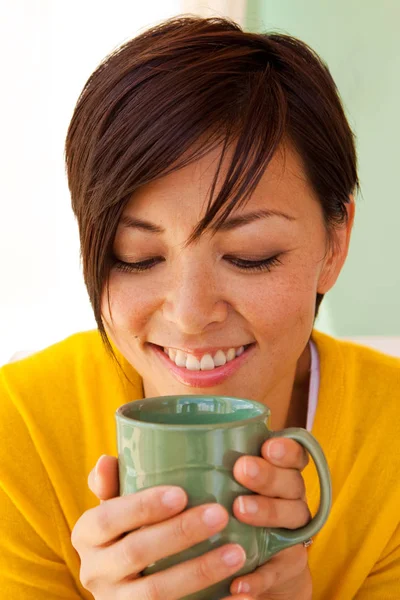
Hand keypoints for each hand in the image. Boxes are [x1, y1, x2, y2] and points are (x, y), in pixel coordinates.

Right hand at [71, 455, 252, 599]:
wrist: (126, 584)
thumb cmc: (126, 529)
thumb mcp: (114, 507)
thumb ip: (112, 483)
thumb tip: (107, 460)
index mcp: (86, 536)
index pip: (107, 519)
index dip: (142, 507)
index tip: (181, 493)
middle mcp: (95, 572)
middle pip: (136, 552)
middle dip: (180, 532)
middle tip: (221, 514)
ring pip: (158, 592)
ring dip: (200, 571)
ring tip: (237, 552)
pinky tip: (243, 595)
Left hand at [229, 438, 312, 598]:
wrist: (258, 572)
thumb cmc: (232, 518)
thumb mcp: (226, 492)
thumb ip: (215, 473)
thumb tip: (170, 452)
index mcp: (279, 475)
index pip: (293, 455)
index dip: (285, 449)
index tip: (267, 446)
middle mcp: (291, 499)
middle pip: (292, 482)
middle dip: (268, 473)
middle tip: (242, 470)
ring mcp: (293, 532)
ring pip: (292, 516)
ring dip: (268, 510)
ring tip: (240, 509)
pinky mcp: (289, 567)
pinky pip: (279, 569)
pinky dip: (259, 575)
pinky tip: (239, 579)